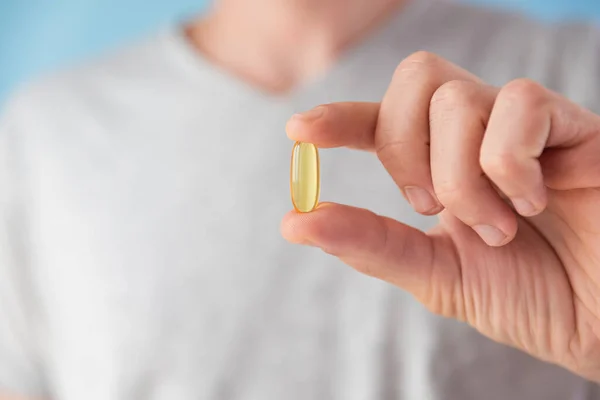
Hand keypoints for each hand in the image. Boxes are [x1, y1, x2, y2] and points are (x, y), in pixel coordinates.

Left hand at [282, 52, 599, 380]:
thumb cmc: (529, 297)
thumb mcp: (436, 274)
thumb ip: (371, 244)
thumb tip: (293, 221)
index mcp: (442, 165)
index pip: (383, 119)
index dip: (341, 118)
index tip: (299, 131)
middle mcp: (479, 134)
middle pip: (416, 78)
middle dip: (405, 148)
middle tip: (428, 205)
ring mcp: (524, 126)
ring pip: (457, 98)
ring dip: (462, 177)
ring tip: (499, 225)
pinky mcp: (573, 125)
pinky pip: (519, 105)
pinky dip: (510, 165)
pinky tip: (535, 199)